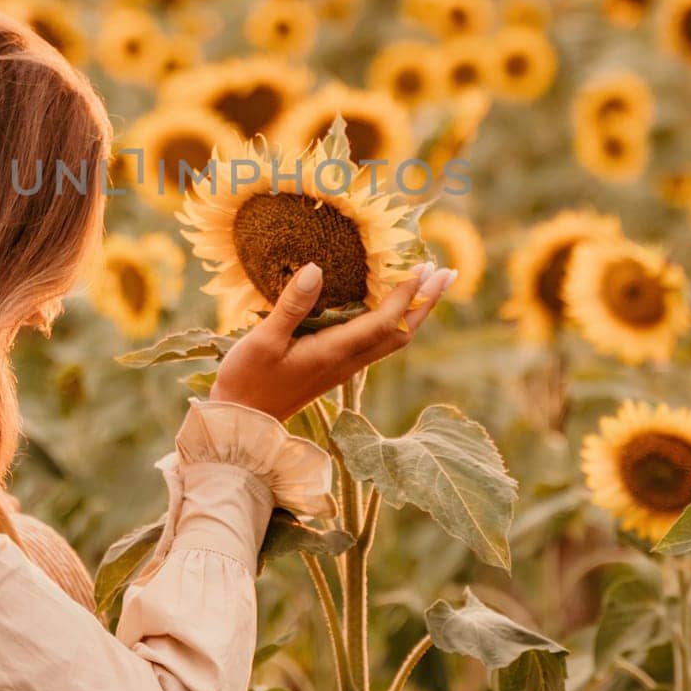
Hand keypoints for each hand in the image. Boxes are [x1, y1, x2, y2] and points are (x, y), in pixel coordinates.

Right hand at [208, 261, 456, 420]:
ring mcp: (343, 368)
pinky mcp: (335, 369)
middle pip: (400, 332)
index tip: (423, 267)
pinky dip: (392, 320)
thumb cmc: (246, 381)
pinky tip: (387, 306)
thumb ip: (291, 305)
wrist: (242, 424)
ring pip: (391, 339)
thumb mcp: (263, 341)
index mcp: (334, 353)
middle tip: (448, 272)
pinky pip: (375, 342)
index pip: (383, 321)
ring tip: (428, 284)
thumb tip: (316, 268)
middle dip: (425, 303)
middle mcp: (347, 363)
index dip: (405, 294)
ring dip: (413, 311)